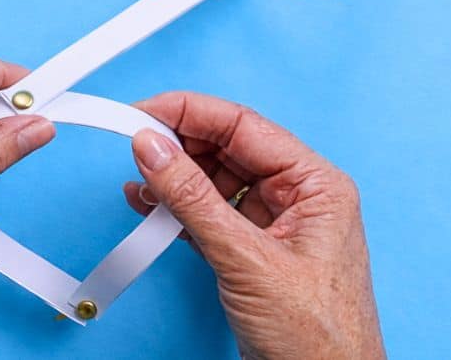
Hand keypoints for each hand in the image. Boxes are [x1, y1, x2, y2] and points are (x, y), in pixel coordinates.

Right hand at [123, 92, 384, 359]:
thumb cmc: (318, 339)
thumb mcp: (246, 260)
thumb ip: (193, 199)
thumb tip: (153, 148)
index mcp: (316, 184)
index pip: (244, 126)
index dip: (190, 113)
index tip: (143, 112)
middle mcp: (298, 197)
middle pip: (227, 149)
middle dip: (178, 146)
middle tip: (132, 145)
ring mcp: (275, 225)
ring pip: (214, 181)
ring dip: (173, 180)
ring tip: (138, 183)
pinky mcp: (253, 253)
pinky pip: (209, 215)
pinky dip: (176, 210)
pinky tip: (149, 207)